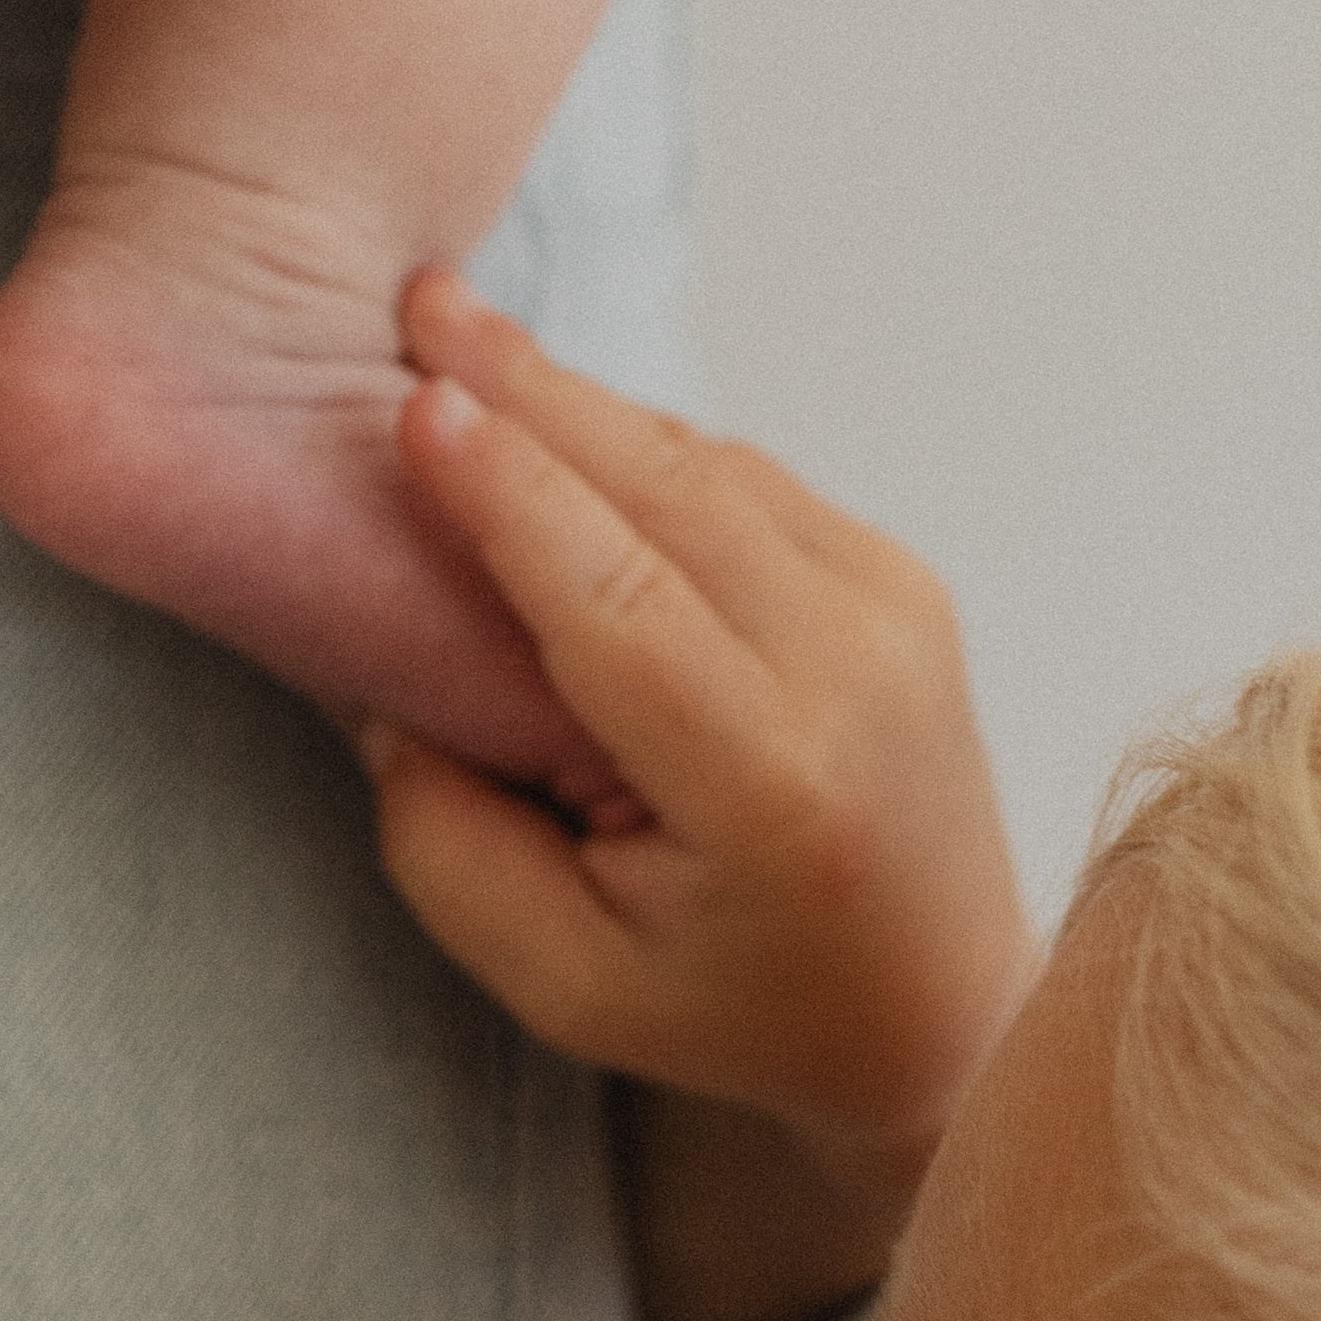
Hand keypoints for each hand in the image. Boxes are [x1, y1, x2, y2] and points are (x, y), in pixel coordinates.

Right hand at [374, 276, 1035, 1254]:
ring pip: (708, 466)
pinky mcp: (902, 580)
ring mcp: (897, 613)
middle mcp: (856, 675)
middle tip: (418, 308)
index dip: (515, 493)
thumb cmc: (732, 1010)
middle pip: (667, 494)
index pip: (621, 602)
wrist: (938, 1013)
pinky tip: (553, 414)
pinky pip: (748, 481)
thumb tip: (382, 683)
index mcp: (776, 789)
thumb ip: (452, 845)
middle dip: (534, 390)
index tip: (421, 403)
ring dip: (579, 400)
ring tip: (460, 337)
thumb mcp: (562, 982)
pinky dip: (641, 444)